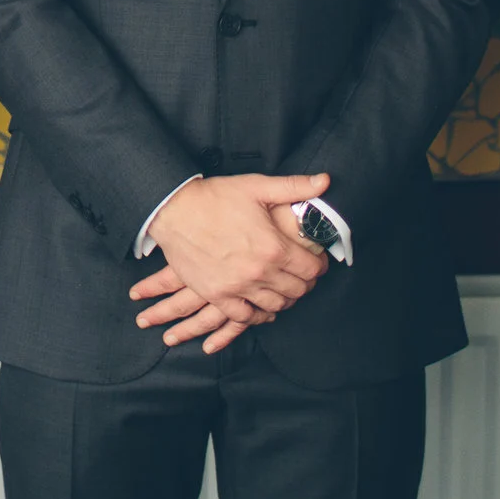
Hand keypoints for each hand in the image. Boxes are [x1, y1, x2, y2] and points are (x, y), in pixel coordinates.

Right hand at [141, 173, 332, 343]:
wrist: (174, 210)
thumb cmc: (214, 197)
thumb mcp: (257, 186)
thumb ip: (294, 186)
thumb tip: (325, 182)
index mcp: (274, 247)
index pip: (312, 269)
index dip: (320, 266)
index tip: (317, 262)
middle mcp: (260, 272)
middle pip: (297, 290)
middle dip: (305, 283)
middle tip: (302, 276)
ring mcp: (238, 287)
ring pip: (275, 306)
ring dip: (285, 300)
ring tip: (285, 291)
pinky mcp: (218, 295)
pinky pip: (245, 317)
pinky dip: (258, 315)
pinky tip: (262, 308)